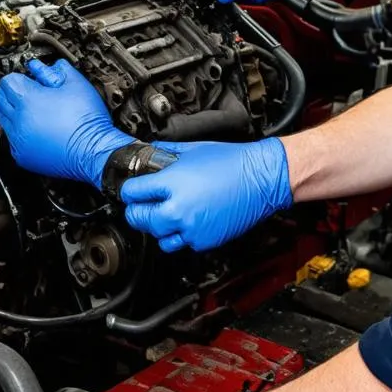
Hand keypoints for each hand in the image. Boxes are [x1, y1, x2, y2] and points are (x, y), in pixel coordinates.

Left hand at [0, 58, 134, 187]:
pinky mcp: (22, 155)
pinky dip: (19, 131)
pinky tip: (36, 128)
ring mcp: (18, 139)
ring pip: (2, 118)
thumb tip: (52, 65)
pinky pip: (11, 138)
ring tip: (31, 110)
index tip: (29, 80)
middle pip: (0, 98)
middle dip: (11, 92)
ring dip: (12, 111)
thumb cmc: (88, 120)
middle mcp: (18, 119)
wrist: (93, 151)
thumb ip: (61, 70)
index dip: (20, 77)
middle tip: (27, 92)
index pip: (7, 81)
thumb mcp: (78, 85)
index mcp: (28, 99)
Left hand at [121, 138, 291, 251]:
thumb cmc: (233, 162)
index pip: (132, 193)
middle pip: (139, 219)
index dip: (130, 190)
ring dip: (158, 227)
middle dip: (137, 211)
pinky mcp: (204, 240)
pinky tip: (187, 221)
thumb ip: (167, 153)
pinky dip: (181, 235)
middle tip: (142, 205)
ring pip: (158, 237)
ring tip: (166, 216)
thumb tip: (152, 152)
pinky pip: (182, 243)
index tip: (133, 190)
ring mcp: (191, 228)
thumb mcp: (194, 149)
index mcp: (172, 183)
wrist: (261, 178)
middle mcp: (178, 208)